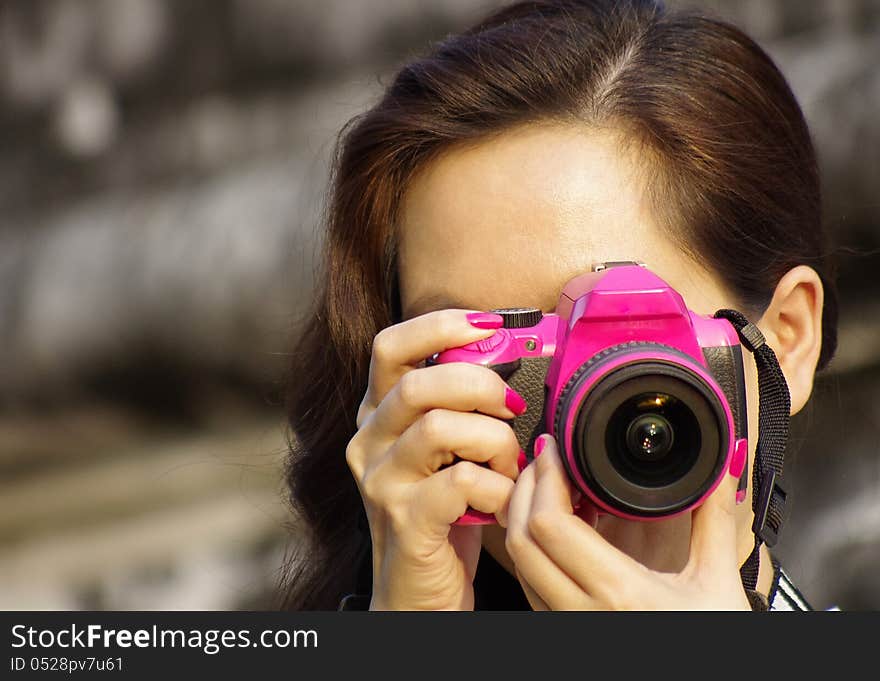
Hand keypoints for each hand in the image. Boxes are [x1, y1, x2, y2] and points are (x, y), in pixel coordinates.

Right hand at [346, 309, 522, 609]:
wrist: (421, 595)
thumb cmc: (444, 516)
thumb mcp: (447, 452)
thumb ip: (461, 407)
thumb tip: (510, 355)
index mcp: (378, 416)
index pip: (389, 347)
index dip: (439, 326)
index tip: (488, 324)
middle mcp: (368, 443)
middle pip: (416, 383)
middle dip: (479, 385)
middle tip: (511, 406)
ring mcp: (381, 484)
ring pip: (439, 427)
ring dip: (493, 441)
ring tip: (509, 466)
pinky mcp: (405, 522)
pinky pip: (460, 482)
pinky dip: (497, 487)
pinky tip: (504, 501)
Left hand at [504, 434, 750, 609]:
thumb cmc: (714, 649)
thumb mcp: (719, 583)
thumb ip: (714, 519)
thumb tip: (724, 468)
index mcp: (619, 593)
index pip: (550, 526)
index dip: (544, 479)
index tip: (555, 450)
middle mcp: (581, 613)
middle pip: (521, 541)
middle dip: (525, 491)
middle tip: (546, 460)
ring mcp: (568, 627)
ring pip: (519, 567)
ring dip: (522, 521)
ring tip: (549, 488)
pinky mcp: (566, 633)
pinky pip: (531, 588)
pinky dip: (534, 552)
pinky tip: (560, 531)